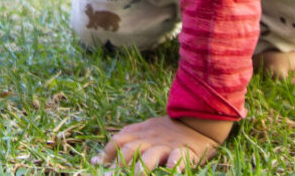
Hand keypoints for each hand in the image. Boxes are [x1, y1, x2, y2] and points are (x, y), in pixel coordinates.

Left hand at [93, 115, 227, 172]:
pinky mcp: (184, 152)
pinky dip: (173, 166)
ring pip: (151, 155)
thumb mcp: (145, 129)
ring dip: (140, 169)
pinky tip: (171, 173)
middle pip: (131, 149)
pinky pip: (178, 158)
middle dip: (119, 166)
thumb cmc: (168, 131)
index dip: (107, 153)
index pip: (119, 140)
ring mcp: (167, 145)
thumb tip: (96, 161)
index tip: (97, 166)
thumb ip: (124, 141)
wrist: (198, 122)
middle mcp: (152, 138)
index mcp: (141, 132)